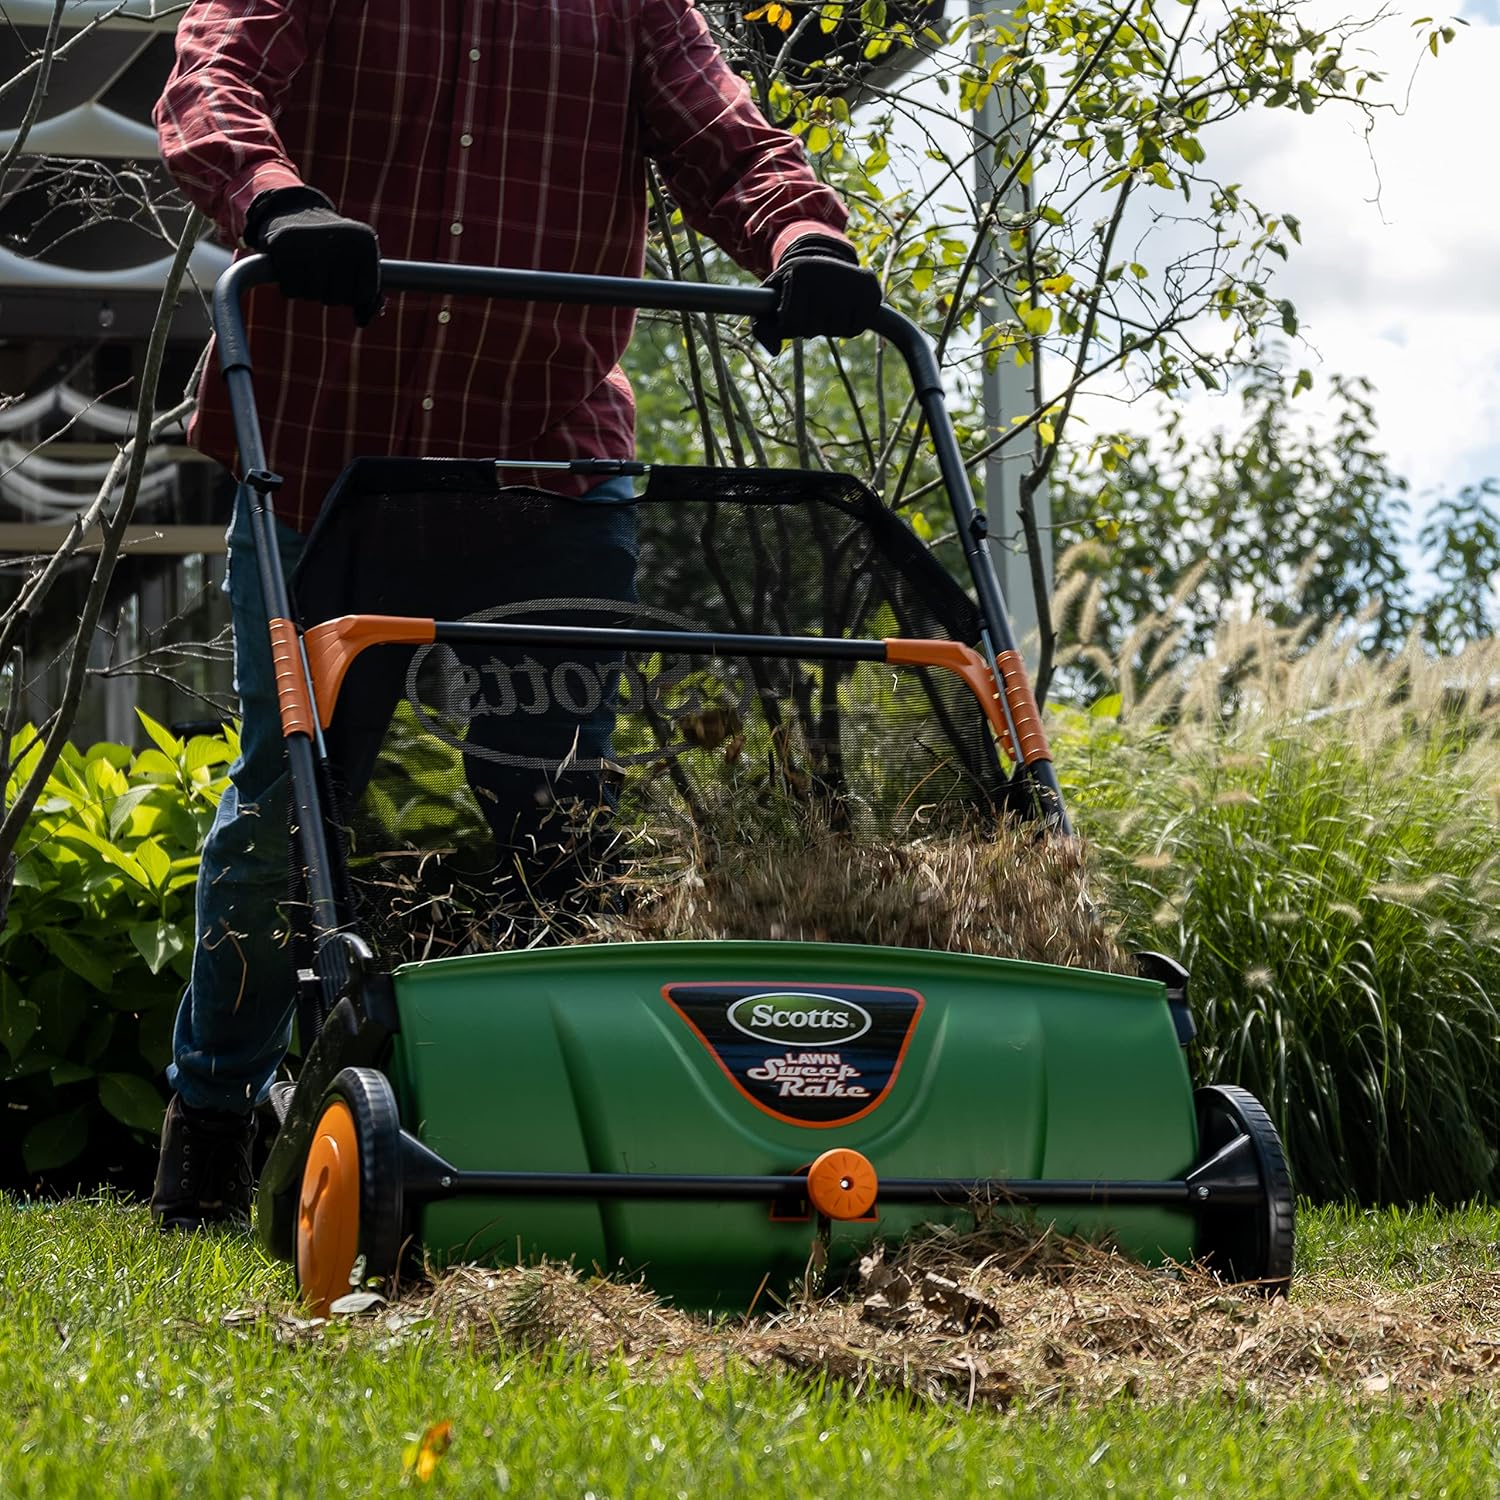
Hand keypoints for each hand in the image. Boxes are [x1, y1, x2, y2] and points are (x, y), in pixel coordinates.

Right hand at [243, 186, 382, 326]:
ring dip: (310, 290)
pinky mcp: (282, 244)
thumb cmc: (333, 245)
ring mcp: (311, 240)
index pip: (364, 295)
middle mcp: (341, 238)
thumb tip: (362, 320)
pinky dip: (290, 286)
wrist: (294, 212)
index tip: (344, 273)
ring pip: (315, 295)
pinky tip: (292, 266)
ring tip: (308, 265)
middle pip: (339, 297)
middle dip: (330, 292)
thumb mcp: (358, 264)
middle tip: (323, 267)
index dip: (353, 293)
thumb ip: (369, 295)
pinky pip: (291, 291)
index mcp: (365, 242)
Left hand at [754, 236, 881, 353]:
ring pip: (834, 331)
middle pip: (812, 329)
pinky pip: (854, 330)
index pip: (789, 325)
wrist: (830, 258)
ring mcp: (850, 283)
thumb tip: (774, 352)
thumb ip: (761, 326)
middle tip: (812, 308)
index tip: (791, 312)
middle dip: (809, 327)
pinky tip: (845, 309)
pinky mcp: (870, 292)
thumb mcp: (773, 295)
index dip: (789, 327)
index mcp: (799, 272)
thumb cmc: (795, 282)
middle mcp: (825, 275)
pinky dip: (848, 327)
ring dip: (829, 327)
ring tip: (828, 307)